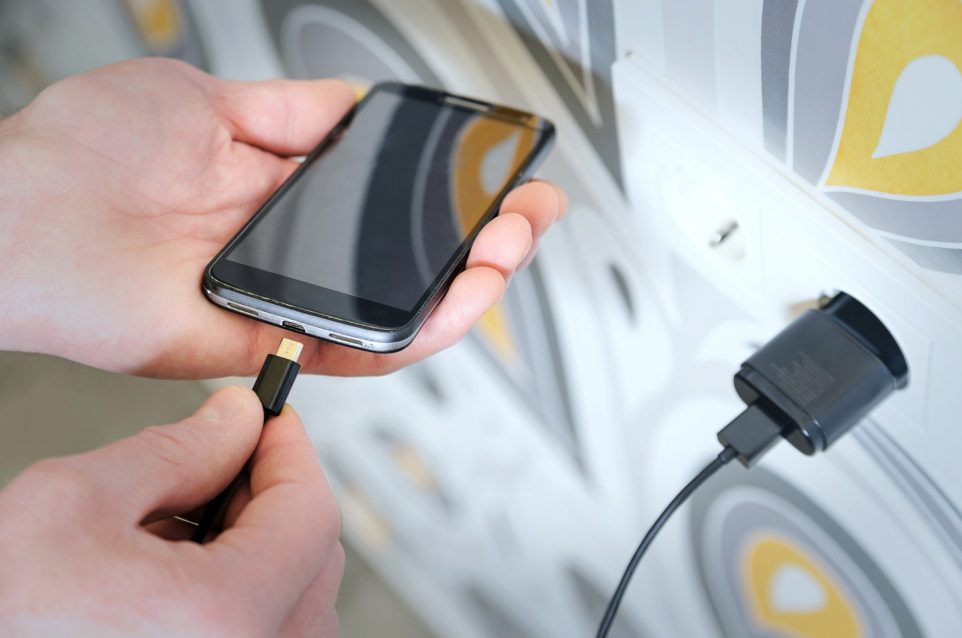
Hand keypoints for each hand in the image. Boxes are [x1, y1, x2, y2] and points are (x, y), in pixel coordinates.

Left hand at [0, 58, 566, 378]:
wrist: (23, 217)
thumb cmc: (86, 155)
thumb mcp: (207, 101)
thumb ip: (294, 112)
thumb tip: (362, 106)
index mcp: (284, 191)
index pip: (390, 202)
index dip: (451, 194)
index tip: (497, 173)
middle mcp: (295, 250)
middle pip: (408, 261)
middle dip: (483, 239)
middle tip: (530, 213)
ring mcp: (289, 299)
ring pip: (400, 309)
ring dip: (469, 285)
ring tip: (513, 251)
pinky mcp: (272, 341)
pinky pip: (357, 348)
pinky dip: (417, 331)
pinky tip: (462, 300)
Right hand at [0, 387, 340, 636]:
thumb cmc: (2, 618)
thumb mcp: (73, 503)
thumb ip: (176, 451)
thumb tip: (236, 419)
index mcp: (226, 615)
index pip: (311, 510)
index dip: (290, 451)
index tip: (269, 418)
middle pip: (311, 555)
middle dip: (268, 495)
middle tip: (218, 462)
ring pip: (293, 597)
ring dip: (252, 544)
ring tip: (176, 527)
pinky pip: (266, 632)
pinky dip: (237, 591)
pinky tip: (175, 576)